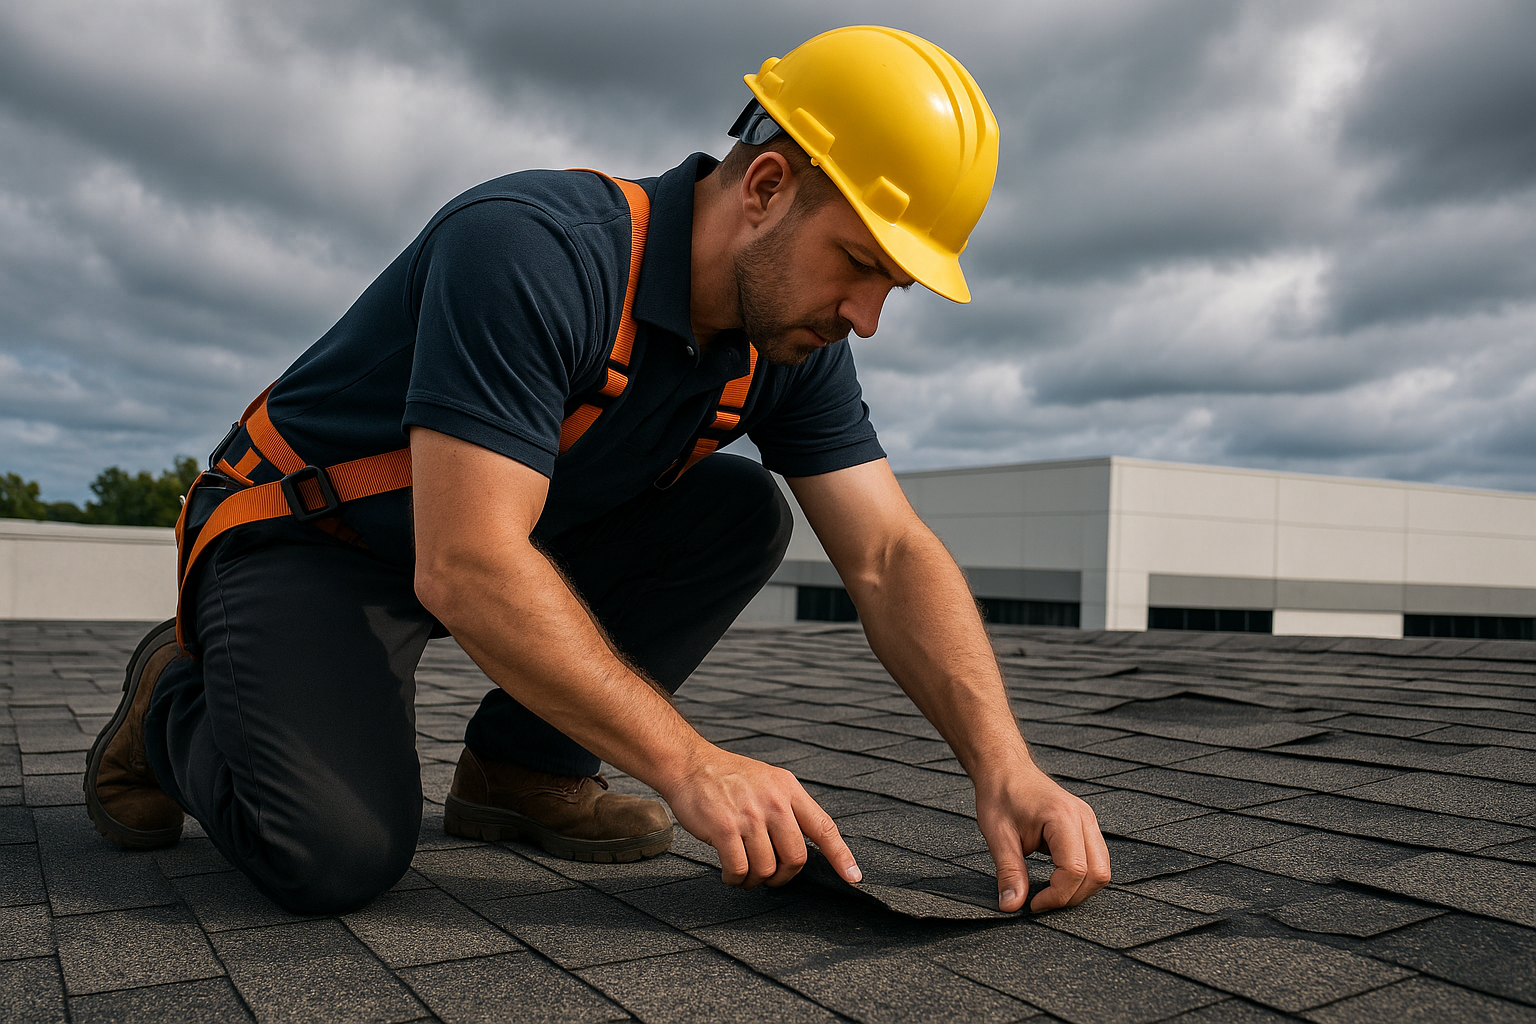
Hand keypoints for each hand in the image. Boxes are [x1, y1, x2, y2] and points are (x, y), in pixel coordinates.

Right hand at [660, 748, 861, 889]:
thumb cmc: (729, 778)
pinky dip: (735, 879)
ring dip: (754, 881)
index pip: (824, 827)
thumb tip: (803, 845)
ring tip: (743, 875)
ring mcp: (749, 815)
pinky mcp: (725, 828)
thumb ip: (788, 807)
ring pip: (765, 869)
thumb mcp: (769, 781)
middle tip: (770, 877)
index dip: (842, 856)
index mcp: (789, 790)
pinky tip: (729, 874)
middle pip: (795, 858)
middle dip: (783, 877)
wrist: (690, 764)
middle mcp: (774, 802)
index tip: (854, 878)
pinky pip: (739, 869)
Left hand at [975, 757, 1110, 912]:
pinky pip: (1096, 861)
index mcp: (1062, 817)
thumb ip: (1009, 872)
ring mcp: (1089, 821)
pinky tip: (1055, 879)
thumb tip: (1010, 906)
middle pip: (1098, 874)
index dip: (1056, 895)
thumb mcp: (997, 835)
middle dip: (1071, 896)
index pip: (1075, 870)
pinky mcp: (1086, 826)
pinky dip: (1081, 877)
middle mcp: (1083, 818)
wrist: (1005, 769)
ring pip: (1101, 870)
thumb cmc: (1000, 794)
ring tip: (1048, 892)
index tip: (1033, 904)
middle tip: (1041, 902)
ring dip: (1078, 889)